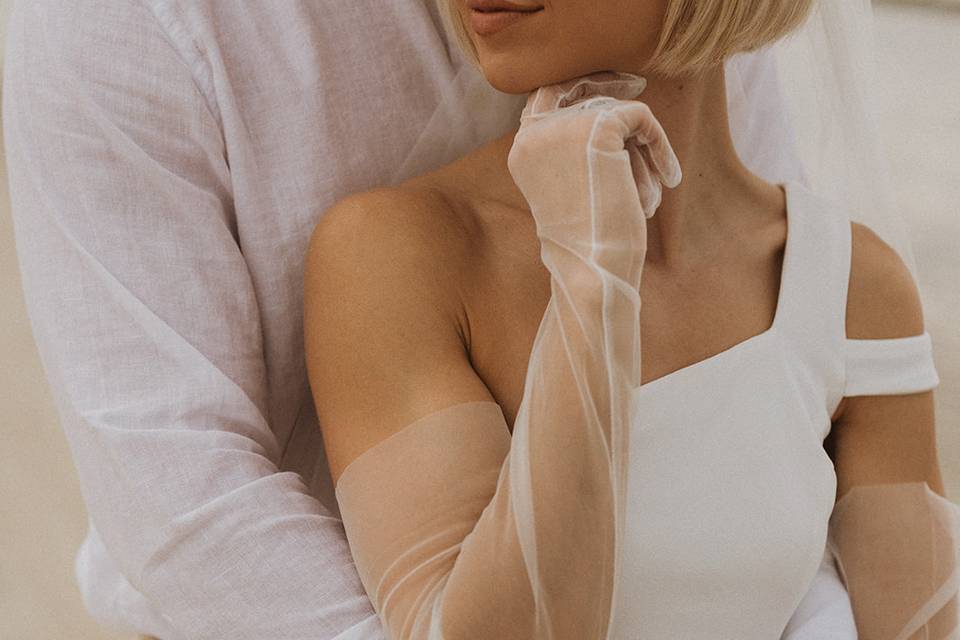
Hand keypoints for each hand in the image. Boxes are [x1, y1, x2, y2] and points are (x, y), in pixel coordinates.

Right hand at [507, 71, 681, 282]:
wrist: (594, 267)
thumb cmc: (591, 243)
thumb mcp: (575, 191)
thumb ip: (578, 150)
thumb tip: (618, 116)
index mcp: (522, 152)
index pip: (544, 96)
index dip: (577, 84)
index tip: (611, 86)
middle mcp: (534, 134)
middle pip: (581, 95)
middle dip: (611, 94)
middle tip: (635, 84)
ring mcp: (563, 127)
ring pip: (615, 113)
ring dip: (639, 153)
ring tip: (646, 198)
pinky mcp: (597, 126)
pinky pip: (640, 117)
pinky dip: (660, 145)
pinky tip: (669, 176)